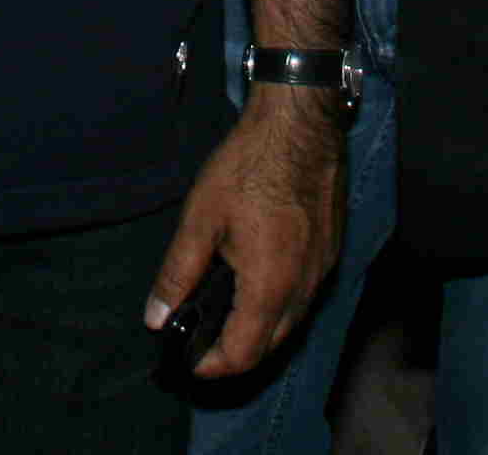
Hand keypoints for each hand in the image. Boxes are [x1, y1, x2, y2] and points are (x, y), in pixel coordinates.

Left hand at [143, 86, 343, 380]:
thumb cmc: (249, 165)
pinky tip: (257, 277)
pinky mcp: (332, 249)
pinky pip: (306, 294)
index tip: (190, 360)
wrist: (300, 122)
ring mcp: (324, 268)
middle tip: (203, 338)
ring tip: (225, 309)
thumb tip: (156, 317)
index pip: (244, 354)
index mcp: (270, 286)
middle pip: (271, 345)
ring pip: (292, 321)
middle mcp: (305, 287)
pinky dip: (280, 302)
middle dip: (237, 352)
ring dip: (260, 328)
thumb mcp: (200, 218)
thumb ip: (177, 273)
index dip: (213, 366)